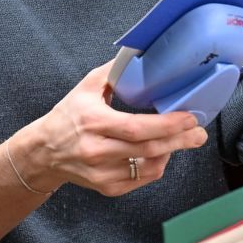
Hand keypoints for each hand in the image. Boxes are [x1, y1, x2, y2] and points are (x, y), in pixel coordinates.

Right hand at [21, 61, 208, 197]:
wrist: (43, 152)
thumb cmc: (67, 117)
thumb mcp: (85, 88)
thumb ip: (114, 72)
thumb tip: (141, 55)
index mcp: (92, 122)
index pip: (137, 127)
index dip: (167, 124)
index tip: (189, 117)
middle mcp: (96, 150)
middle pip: (149, 149)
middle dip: (180, 140)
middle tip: (199, 133)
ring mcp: (102, 172)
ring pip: (149, 167)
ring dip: (171, 152)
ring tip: (181, 140)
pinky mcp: (106, 187)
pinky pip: (142, 178)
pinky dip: (156, 165)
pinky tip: (160, 153)